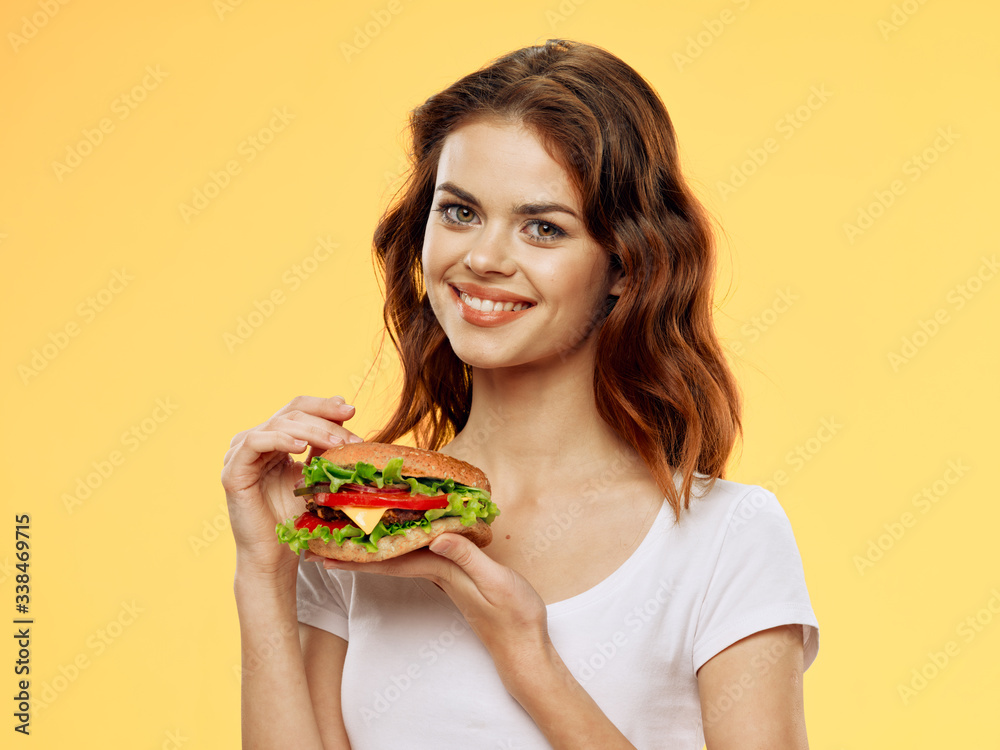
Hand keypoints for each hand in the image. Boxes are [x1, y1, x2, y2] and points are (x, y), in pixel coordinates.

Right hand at [221, 395, 361, 573]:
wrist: (275, 554)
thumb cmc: (295, 517)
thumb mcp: (315, 473)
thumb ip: (324, 444)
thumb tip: (345, 409)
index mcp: (272, 438)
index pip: (298, 409)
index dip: (325, 406)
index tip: (352, 410)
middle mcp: (253, 441)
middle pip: (292, 413)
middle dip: (325, 420)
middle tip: (350, 436)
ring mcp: (239, 453)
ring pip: (279, 424)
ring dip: (312, 431)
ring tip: (336, 444)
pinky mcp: (232, 470)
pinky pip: (255, 442)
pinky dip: (281, 439)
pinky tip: (302, 447)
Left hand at [307, 534, 549, 678]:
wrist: (525, 647)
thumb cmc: (514, 616)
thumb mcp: (496, 582)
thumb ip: (468, 558)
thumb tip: (439, 537)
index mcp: (443, 572)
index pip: (393, 560)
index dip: (360, 554)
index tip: (327, 551)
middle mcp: (438, 575)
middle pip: (389, 560)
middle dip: (356, 552)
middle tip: (321, 544)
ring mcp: (446, 578)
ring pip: (401, 559)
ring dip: (374, 551)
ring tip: (348, 540)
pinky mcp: (455, 578)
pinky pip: (420, 558)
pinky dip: (403, 549)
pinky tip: (399, 542)